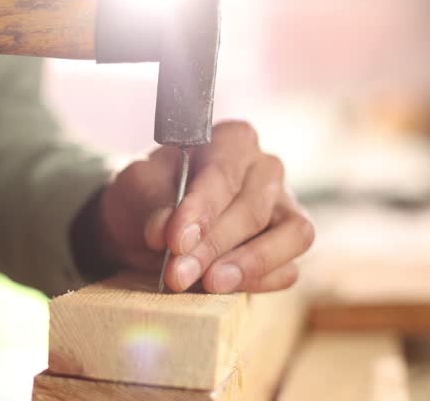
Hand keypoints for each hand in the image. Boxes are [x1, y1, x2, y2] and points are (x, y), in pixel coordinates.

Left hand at [97, 121, 313, 292]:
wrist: (150, 227)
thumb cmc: (149, 196)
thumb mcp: (137, 189)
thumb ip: (153, 205)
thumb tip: (165, 233)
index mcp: (232, 140)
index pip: (223, 173)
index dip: (201, 209)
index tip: (176, 240)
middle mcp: (266, 169)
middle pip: (254, 209)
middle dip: (214, 245)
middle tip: (178, 273)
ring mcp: (285, 207)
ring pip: (292, 235)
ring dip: (250, 264)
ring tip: (211, 283)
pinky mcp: (287, 247)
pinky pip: (288, 268)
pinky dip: (260, 282)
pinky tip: (226, 289)